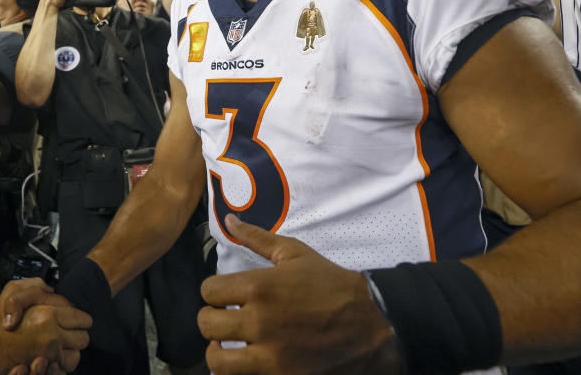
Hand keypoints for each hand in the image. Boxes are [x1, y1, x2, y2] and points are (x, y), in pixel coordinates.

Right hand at [0, 278, 91, 374]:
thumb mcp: (12, 292)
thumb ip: (35, 286)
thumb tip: (52, 290)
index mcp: (48, 313)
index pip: (81, 317)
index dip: (77, 318)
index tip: (72, 319)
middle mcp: (52, 334)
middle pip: (84, 336)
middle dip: (78, 334)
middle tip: (69, 333)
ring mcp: (49, 353)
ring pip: (77, 354)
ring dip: (72, 350)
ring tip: (63, 346)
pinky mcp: (45, 366)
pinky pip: (66, 367)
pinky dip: (64, 363)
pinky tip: (56, 357)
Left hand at [197, 214, 400, 374]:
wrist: (373, 324)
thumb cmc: (332, 285)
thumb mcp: (296, 254)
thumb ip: (257, 238)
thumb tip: (230, 219)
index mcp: (259, 287)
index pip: (209, 291)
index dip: (213, 291)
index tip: (225, 294)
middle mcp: (259, 322)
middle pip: (206, 324)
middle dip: (212, 318)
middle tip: (225, 317)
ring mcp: (270, 355)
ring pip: (216, 361)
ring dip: (217, 351)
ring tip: (227, 344)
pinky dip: (239, 370)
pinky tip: (248, 359)